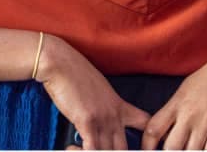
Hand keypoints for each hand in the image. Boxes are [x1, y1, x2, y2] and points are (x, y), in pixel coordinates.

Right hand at [36, 35, 149, 149]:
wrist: (61, 63)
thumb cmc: (74, 72)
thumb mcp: (98, 88)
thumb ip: (104, 105)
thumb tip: (101, 115)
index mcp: (119, 105)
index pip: (145, 123)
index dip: (145, 138)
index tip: (138, 144)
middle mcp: (114, 114)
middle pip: (124, 148)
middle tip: (99, 148)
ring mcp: (102, 119)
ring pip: (107, 151)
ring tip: (79, 148)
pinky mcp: (87, 121)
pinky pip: (91, 149)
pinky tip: (71, 147)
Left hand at [141, 38, 206, 149]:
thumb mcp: (185, 89)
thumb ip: (176, 109)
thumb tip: (167, 127)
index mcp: (176, 103)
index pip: (153, 129)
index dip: (147, 144)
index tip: (148, 151)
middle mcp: (188, 114)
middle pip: (171, 146)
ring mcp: (205, 121)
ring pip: (192, 151)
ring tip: (190, 151)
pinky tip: (206, 151)